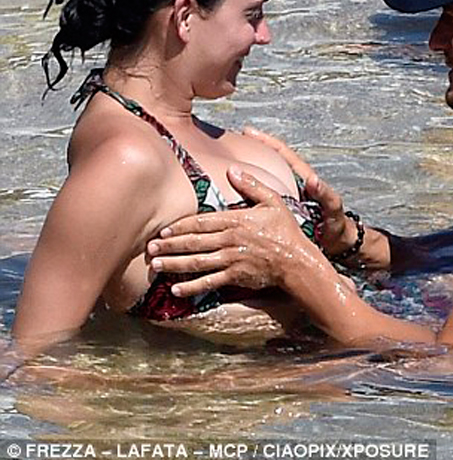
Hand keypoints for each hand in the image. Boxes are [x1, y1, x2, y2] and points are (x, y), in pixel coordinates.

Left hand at [148, 167, 328, 297]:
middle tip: (149, 248)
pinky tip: (177, 290)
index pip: (201, 222)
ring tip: (156, 266)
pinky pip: (209, 282)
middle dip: (169, 246)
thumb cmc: (285, 229)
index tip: (163, 230)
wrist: (297, 260)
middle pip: (193, 242)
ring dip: (174, 264)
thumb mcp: (272, 201)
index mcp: (236, 220)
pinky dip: (192, 287)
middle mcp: (229, 240)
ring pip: (197, 262)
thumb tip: (233, 169)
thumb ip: (252, 185)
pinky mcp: (236, 277)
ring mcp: (231, 260)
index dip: (179, 226)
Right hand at [242, 127, 359, 256]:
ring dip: (245, 174)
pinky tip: (231, 197)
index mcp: (303, 181)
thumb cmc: (337, 226)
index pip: (283, 155)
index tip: (249, 132)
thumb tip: (313, 180)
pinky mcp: (279, 214)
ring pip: (261, 181)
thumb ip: (326, 195)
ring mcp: (284, 199)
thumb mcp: (333, 210)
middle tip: (230, 144)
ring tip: (223, 166)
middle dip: (250, 152)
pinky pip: (259, 200)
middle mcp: (291, 187)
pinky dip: (246, 195)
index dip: (267, 142)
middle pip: (268, 164)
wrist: (336, 246)